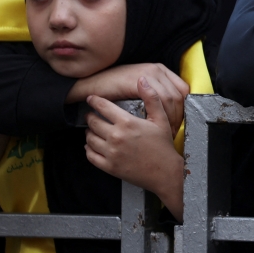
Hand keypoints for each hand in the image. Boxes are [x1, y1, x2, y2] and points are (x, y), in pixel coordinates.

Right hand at [68, 64, 188, 132]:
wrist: (92, 83)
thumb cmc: (114, 87)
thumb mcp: (139, 85)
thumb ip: (155, 92)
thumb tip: (171, 110)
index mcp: (160, 70)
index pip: (182, 89)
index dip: (183, 107)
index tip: (179, 122)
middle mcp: (156, 70)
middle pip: (178, 95)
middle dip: (178, 116)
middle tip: (173, 131)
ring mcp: (147, 74)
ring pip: (169, 99)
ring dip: (169, 118)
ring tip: (165, 132)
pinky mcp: (136, 81)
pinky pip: (156, 100)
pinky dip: (158, 115)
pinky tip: (154, 126)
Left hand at [85, 77, 183, 220]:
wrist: (165, 172)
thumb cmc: (163, 145)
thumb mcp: (161, 119)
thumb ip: (151, 98)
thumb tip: (142, 80)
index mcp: (128, 123)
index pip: (104, 107)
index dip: (95, 101)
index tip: (91, 98)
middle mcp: (116, 137)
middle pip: (93, 122)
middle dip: (91, 117)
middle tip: (92, 115)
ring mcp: (111, 153)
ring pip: (90, 138)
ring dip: (90, 132)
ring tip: (93, 130)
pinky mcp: (108, 166)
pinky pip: (90, 155)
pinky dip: (89, 148)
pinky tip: (93, 145)